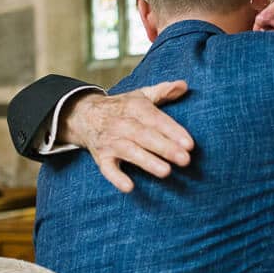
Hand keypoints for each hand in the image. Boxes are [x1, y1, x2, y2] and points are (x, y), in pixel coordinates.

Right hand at [59, 81, 194, 192]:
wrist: (83, 115)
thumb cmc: (122, 108)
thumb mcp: (141, 95)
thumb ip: (163, 91)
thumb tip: (184, 85)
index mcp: (134, 108)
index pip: (156, 119)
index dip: (173, 131)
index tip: (190, 144)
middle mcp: (122, 124)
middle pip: (145, 136)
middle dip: (165, 147)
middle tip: (185, 159)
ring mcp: (110, 141)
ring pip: (130, 151)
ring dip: (147, 161)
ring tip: (166, 172)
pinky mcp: (101, 157)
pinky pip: (107, 169)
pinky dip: (116, 178)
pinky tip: (129, 187)